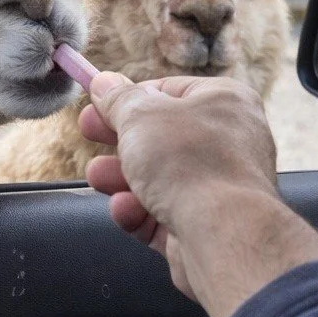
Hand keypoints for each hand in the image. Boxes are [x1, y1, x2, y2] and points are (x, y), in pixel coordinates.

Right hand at [80, 73, 317, 316]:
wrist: (223, 234)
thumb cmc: (187, 161)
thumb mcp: (140, 116)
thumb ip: (119, 99)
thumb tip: (105, 82)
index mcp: (224, 101)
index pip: (170, 91)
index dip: (130, 98)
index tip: (97, 106)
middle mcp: (229, 141)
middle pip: (161, 137)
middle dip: (119, 142)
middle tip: (88, 135)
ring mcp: (220, 187)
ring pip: (159, 179)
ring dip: (122, 180)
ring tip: (99, 178)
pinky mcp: (206, 226)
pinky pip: (165, 214)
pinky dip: (140, 212)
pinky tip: (127, 211)